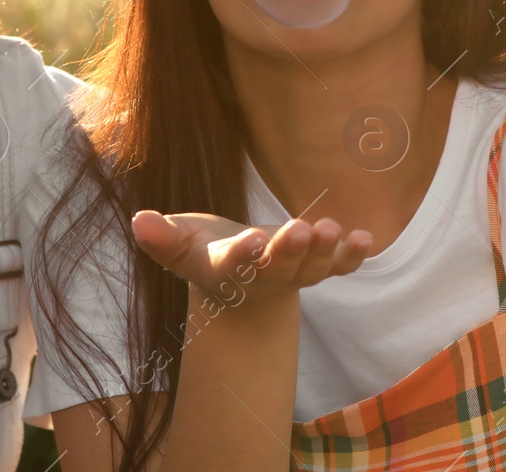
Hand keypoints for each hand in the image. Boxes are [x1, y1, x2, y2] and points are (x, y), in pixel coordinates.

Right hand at [130, 211, 372, 305]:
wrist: (239, 283)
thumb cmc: (204, 253)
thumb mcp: (179, 245)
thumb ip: (162, 238)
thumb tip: (140, 221)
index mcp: (226, 271)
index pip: (234, 265)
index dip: (244, 256)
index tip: (253, 242)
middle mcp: (263, 277)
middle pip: (279, 268)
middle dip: (291, 251)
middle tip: (302, 231)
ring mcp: (293, 274)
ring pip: (311, 270)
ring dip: (324, 252)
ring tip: (332, 229)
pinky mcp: (315, 267)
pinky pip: (338, 267)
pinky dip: (352, 257)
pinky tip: (365, 239)